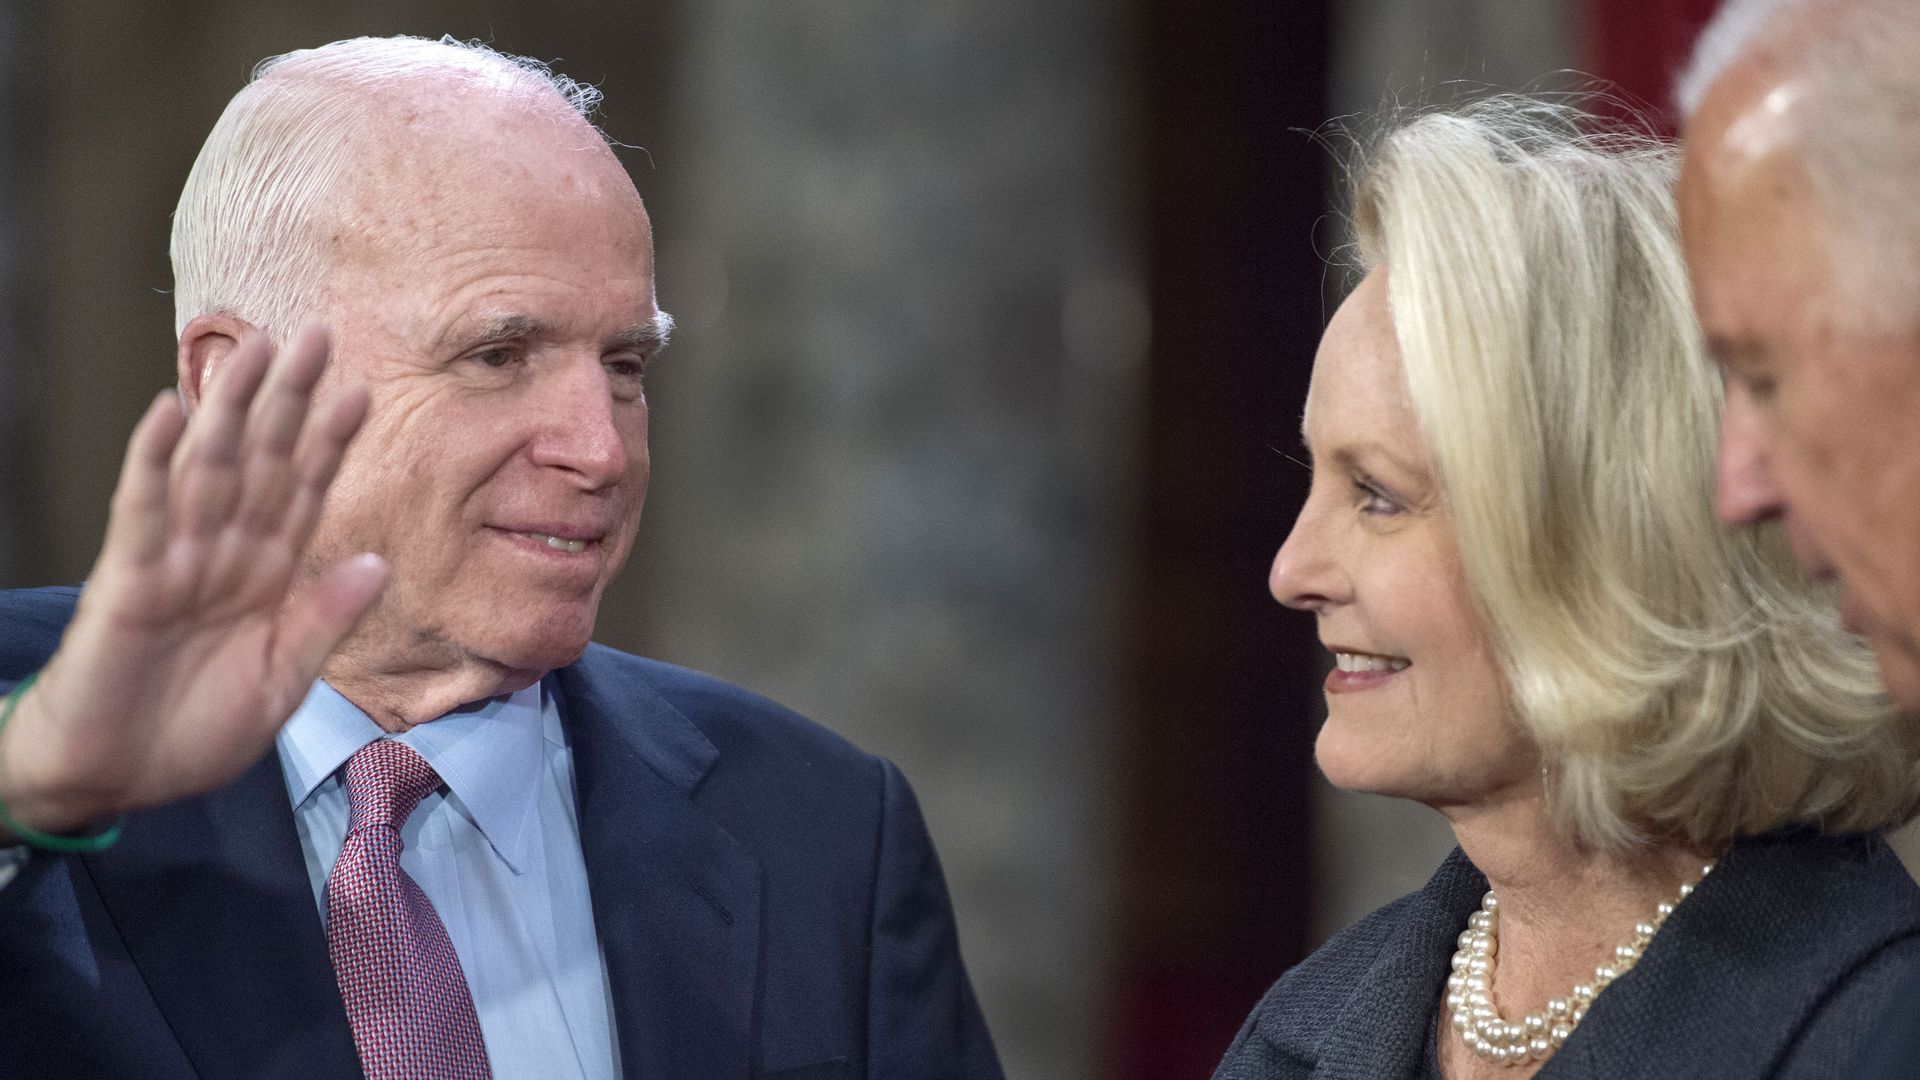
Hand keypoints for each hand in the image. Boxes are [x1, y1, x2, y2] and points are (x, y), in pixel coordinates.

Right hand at [0, 325, 387, 835]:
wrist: (111, 780)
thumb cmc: (191, 732)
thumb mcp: (281, 683)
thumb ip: (324, 621)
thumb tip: (379, 563)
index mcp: (265, 578)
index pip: (303, 493)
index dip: (329, 442)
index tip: (362, 391)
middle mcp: (222, 555)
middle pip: (261, 462)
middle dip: (289, 400)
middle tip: (318, 334)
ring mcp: (173, 562)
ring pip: (207, 470)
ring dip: (230, 410)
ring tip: (255, 350)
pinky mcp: (126, 583)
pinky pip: (141, 514)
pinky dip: (153, 464)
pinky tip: (169, 413)